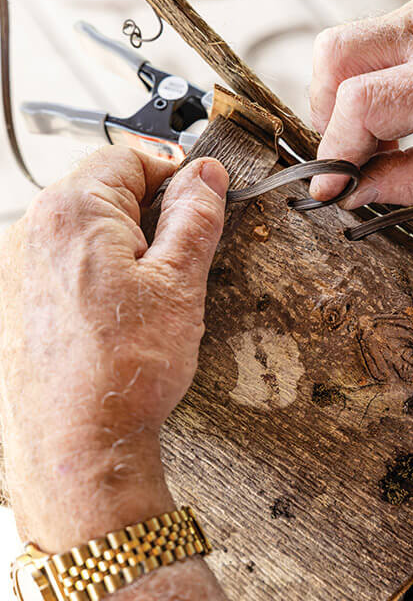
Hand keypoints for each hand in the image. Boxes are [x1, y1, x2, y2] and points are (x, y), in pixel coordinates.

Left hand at [0, 147, 228, 551]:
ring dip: (123, 247)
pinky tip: (118, 319)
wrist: (76, 444)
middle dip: (148, 215)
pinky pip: (64, 265)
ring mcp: (16, 268)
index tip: (201, 205)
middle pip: (102, 190)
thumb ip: (195, 216)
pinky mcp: (14, 302)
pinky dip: (96, 276)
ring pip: (85, 230)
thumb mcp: (181, 282)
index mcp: (72, 211)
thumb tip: (206, 175)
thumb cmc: (122, 370)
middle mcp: (32, 230)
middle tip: (181, 263)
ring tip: (150, 299)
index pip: (130, 157)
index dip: (174, 177)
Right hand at [308, 0, 412, 211]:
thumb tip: (348, 191)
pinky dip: (374, 78)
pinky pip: (382, 37)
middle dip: (329, 113)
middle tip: (352, 162)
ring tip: (383, 146)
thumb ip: (408, 183)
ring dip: (349, 96)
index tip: (328, 190)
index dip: (335, 152)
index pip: (361, 104)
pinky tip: (402, 120)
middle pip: (337, 54)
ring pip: (352, 42)